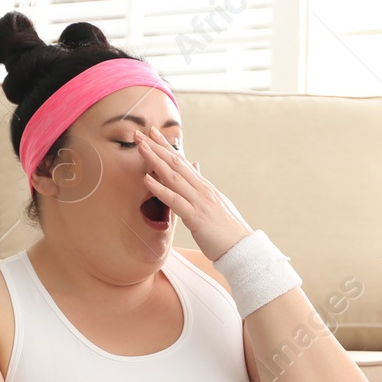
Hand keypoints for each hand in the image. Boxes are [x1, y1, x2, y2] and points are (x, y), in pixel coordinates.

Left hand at [135, 127, 253, 261]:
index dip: (166, 147)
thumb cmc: (227, 230)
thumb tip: (196, 169)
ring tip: (140, 148)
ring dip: (155, 161)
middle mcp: (202, 189)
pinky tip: (147, 179)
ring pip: (174, 177)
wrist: (242, 248)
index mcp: (204, 187)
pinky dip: (160, 189)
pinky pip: (175, 200)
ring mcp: (199, 202)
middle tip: (139, 134)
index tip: (152, 134)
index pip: (183, 162)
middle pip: (176, 163)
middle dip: (156, 147)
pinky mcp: (196, 217)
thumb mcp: (215, 204)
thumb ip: (202, 188)